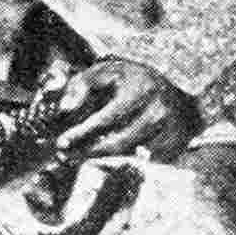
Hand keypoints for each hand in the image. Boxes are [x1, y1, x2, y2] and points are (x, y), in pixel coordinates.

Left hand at [52, 61, 197, 162]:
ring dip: (102, 158)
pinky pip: (141, 162)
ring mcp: (168, 131)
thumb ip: (81, 86)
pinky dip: (121, 161)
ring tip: (81, 154)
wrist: (172, 94)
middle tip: (67, 154)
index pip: (108, 117)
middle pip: (118, 142)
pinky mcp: (172, 147)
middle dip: (89, 151)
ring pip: (128, 155)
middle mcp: (158, 110)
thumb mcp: (106, 72)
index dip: (83, 132)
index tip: (62, 142)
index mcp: (140, 88)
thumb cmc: (131, 82)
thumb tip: (65, 109)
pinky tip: (107, 155)